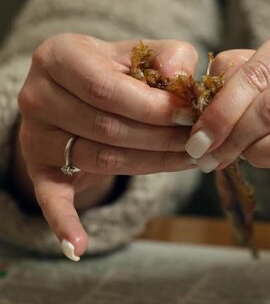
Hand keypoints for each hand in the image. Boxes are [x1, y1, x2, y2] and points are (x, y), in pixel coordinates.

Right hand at [16, 33, 198, 258]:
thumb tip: (182, 78)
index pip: (109, 90)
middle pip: (108, 128)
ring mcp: (35, 135)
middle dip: (162, 138)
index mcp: (61, 56)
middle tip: (201, 143)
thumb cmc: (119, 71)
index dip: (155, 107)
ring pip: (101, 158)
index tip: (193, 116)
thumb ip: (169, 56)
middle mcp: (38, 94)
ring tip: (192, 162)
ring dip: (153, 165)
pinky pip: (51, 200)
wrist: (80, 91)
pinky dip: (64, 224)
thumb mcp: (143, 54)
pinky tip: (78, 249)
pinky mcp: (39, 168)